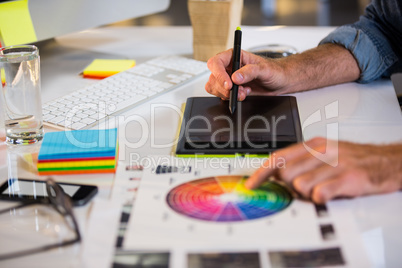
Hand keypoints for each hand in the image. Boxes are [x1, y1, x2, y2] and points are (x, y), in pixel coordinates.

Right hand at [205, 49, 288, 99]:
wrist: (281, 82)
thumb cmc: (274, 70)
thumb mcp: (264, 69)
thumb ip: (250, 72)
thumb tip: (235, 77)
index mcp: (234, 56)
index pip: (216, 63)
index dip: (219, 74)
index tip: (229, 84)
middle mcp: (229, 67)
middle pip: (213, 77)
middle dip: (224, 88)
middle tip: (237, 92)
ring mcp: (229, 78)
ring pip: (215, 87)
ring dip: (228, 94)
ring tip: (243, 93)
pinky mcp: (232, 89)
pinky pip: (222, 95)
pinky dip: (231, 98)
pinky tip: (244, 94)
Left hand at [245, 137, 401, 203]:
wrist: (387, 161)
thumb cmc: (353, 160)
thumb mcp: (324, 154)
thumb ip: (301, 162)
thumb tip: (276, 175)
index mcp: (313, 144)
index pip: (278, 157)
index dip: (261, 172)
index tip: (251, 184)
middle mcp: (321, 151)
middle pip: (285, 173)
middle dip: (288, 186)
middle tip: (303, 188)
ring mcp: (335, 163)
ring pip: (299, 184)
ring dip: (306, 194)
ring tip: (320, 190)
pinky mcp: (348, 178)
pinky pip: (320, 193)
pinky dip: (320, 198)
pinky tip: (329, 194)